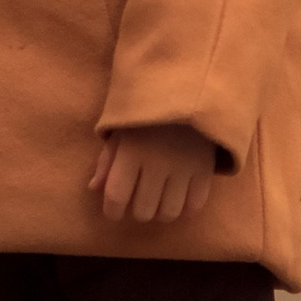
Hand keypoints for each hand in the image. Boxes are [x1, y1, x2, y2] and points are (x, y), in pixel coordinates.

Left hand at [89, 121, 219, 226]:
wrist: (189, 88)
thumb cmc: (148, 111)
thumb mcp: (121, 128)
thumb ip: (107, 159)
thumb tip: (95, 189)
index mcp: (130, 151)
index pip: (116, 195)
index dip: (111, 211)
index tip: (113, 212)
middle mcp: (157, 163)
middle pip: (143, 210)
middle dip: (136, 211)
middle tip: (138, 201)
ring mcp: (184, 168)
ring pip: (169, 212)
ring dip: (160, 212)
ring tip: (158, 201)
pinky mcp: (206, 169)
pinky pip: (195, 205)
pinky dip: (185, 208)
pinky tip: (179, 198)